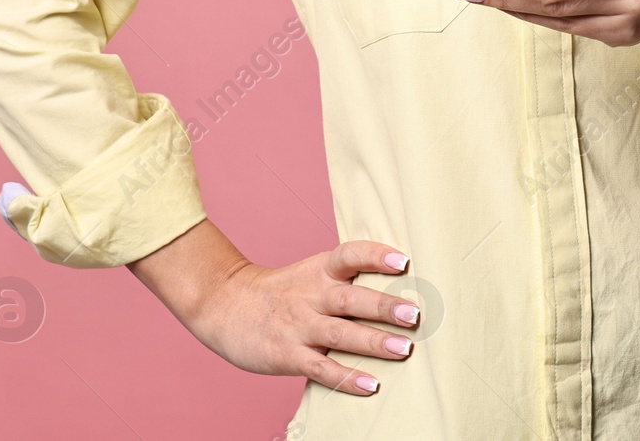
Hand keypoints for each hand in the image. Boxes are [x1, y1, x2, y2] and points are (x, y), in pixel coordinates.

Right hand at [128, 221, 419, 395]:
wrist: (224, 304)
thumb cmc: (278, 292)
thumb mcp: (308, 274)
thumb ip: (343, 280)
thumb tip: (395, 290)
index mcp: (317, 270)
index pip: (349, 255)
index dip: (376, 255)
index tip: (404, 260)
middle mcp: (311, 295)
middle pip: (350, 298)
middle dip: (384, 306)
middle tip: (414, 314)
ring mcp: (299, 326)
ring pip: (341, 334)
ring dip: (374, 342)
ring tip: (404, 348)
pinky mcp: (287, 354)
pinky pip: (321, 367)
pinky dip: (346, 377)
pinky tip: (371, 384)